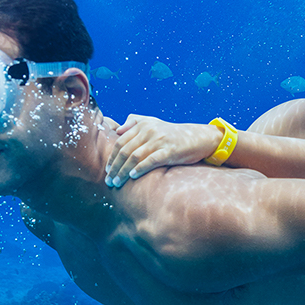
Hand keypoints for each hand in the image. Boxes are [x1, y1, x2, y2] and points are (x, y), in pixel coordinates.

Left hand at [107, 115, 222, 187]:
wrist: (197, 137)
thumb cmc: (171, 133)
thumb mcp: (153, 122)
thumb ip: (134, 122)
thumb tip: (117, 130)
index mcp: (142, 124)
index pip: (120, 142)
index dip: (111, 157)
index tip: (107, 170)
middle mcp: (149, 131)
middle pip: (125, 151)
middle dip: (114, 168)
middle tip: (109, 180)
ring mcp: (159, 140)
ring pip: (134, 157)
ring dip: (123, 172)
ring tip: (117, 182)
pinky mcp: (169, 151)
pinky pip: (150, 161)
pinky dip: (139, 169)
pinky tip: (132, 176)